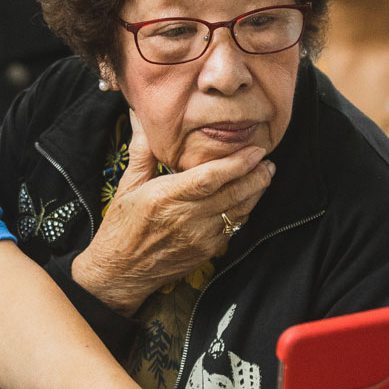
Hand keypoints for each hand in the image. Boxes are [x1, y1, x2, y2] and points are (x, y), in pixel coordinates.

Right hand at [70, 112, 274, 314]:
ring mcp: (199, 238)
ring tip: (264, 174)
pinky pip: (233, 228)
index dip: (236, 163)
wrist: (121, 272)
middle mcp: (186, 219)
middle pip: (233, 194)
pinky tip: (247, 199)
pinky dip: (244, 211)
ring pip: (239, 212)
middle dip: (256, 176)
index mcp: (165, 197)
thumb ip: (141, 151)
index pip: (209, 178)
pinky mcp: (207, 252)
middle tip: (267, 160)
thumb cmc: (121, 227)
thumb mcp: (127, 186)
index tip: (254, 150)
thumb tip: (138, 116)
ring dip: (256, 192)